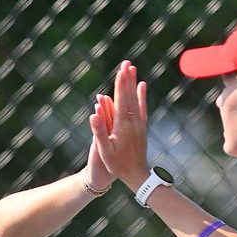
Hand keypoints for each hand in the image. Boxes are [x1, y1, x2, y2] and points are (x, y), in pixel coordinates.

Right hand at [89, 60, 149, 186]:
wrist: (137, 174)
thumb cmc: (117, 165)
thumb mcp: (104, 151)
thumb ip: (99, 132)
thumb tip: (93, 114)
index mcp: (122, 126)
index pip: (121, 101)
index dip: (120, 85)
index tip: (120, 70)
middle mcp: (133, 122)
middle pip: (130, 96)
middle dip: (127, 78)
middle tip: (126, 62)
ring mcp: (139, 124)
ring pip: (136, 99)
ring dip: (134, 83)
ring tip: (132, 68)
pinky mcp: (142, 127)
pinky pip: (143, 107)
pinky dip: (142, 95)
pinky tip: (142, 85)